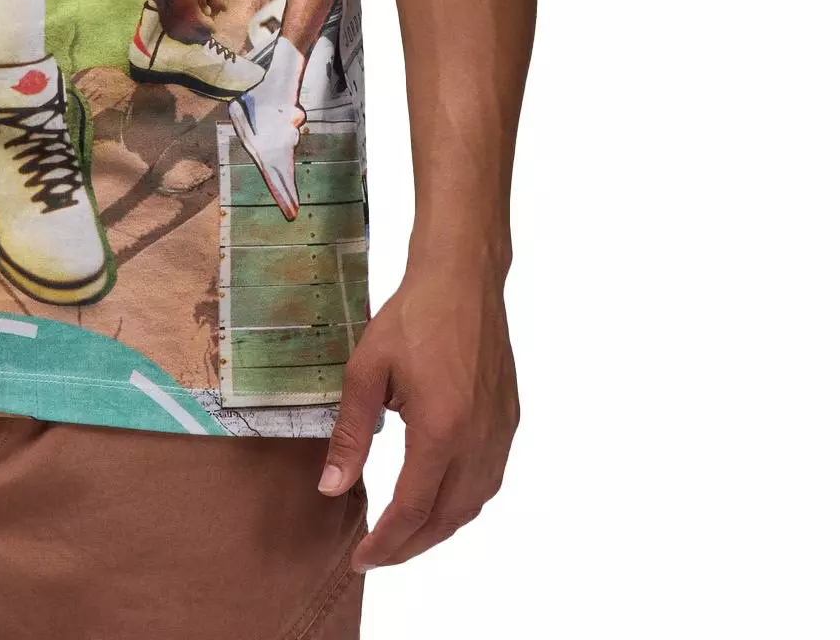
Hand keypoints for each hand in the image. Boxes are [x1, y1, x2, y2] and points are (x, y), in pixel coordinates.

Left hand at [318, 264, 518, 566]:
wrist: (462, 279)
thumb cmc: (412, 316)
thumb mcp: (366, 371)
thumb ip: (351, 434)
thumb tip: (331, 487)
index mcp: (441, 431)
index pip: (412, 509)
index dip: (386, 543)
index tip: (361, 559)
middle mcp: (478, 441)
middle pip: (446, 519)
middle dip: (410, 546)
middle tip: (378, 556)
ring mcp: (499, 432)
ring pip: (472, 505)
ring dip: (438, 528)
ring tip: (404, 534)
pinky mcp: (508, 420)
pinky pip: (488, 480)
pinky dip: (461, 502)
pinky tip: (438, 497)